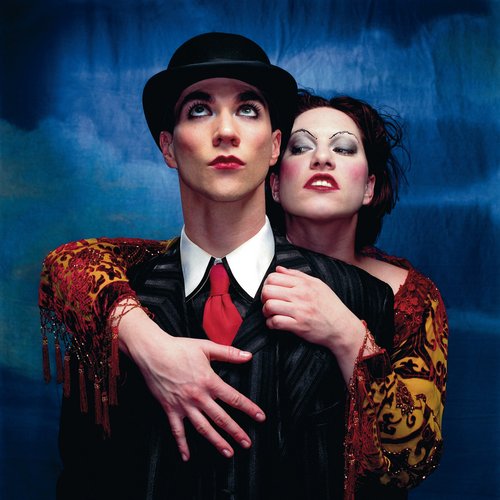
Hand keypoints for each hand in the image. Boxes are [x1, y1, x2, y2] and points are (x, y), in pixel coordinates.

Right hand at [118, 307, 265, 461]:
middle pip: (221, 418)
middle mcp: (198, 396)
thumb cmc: (179, 348)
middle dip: (236, 432)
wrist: (153, 352)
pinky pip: (177, 431)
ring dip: (216, 441)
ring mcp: (183, 405)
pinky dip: (182, 445)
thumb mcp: (206, 347)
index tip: (260, 417)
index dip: (249, 409)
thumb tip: (248, 356)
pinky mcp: (170, 409)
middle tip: (247, 443)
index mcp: (209, 381)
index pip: (234, 398)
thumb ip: (229, 353)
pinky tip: (187, 457)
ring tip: (228, 452)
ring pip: (203, 428)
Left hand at [261, 266, 365, 380]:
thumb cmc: (331, 306)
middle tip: (269, 302)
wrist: (342, 327)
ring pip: (269, 306)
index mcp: (304, 284)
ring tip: (271, 313)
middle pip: (268, 290)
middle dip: (264, 297)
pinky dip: (271, 324)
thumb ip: (296, 275)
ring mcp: (299, 310)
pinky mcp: (298, 326)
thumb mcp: (317, 284)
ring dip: (266, 311)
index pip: (273, 277)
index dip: (267, 284)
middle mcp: (300, 295)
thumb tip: (279, 269)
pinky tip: (275, 323)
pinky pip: (275, 322)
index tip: (271, 290)